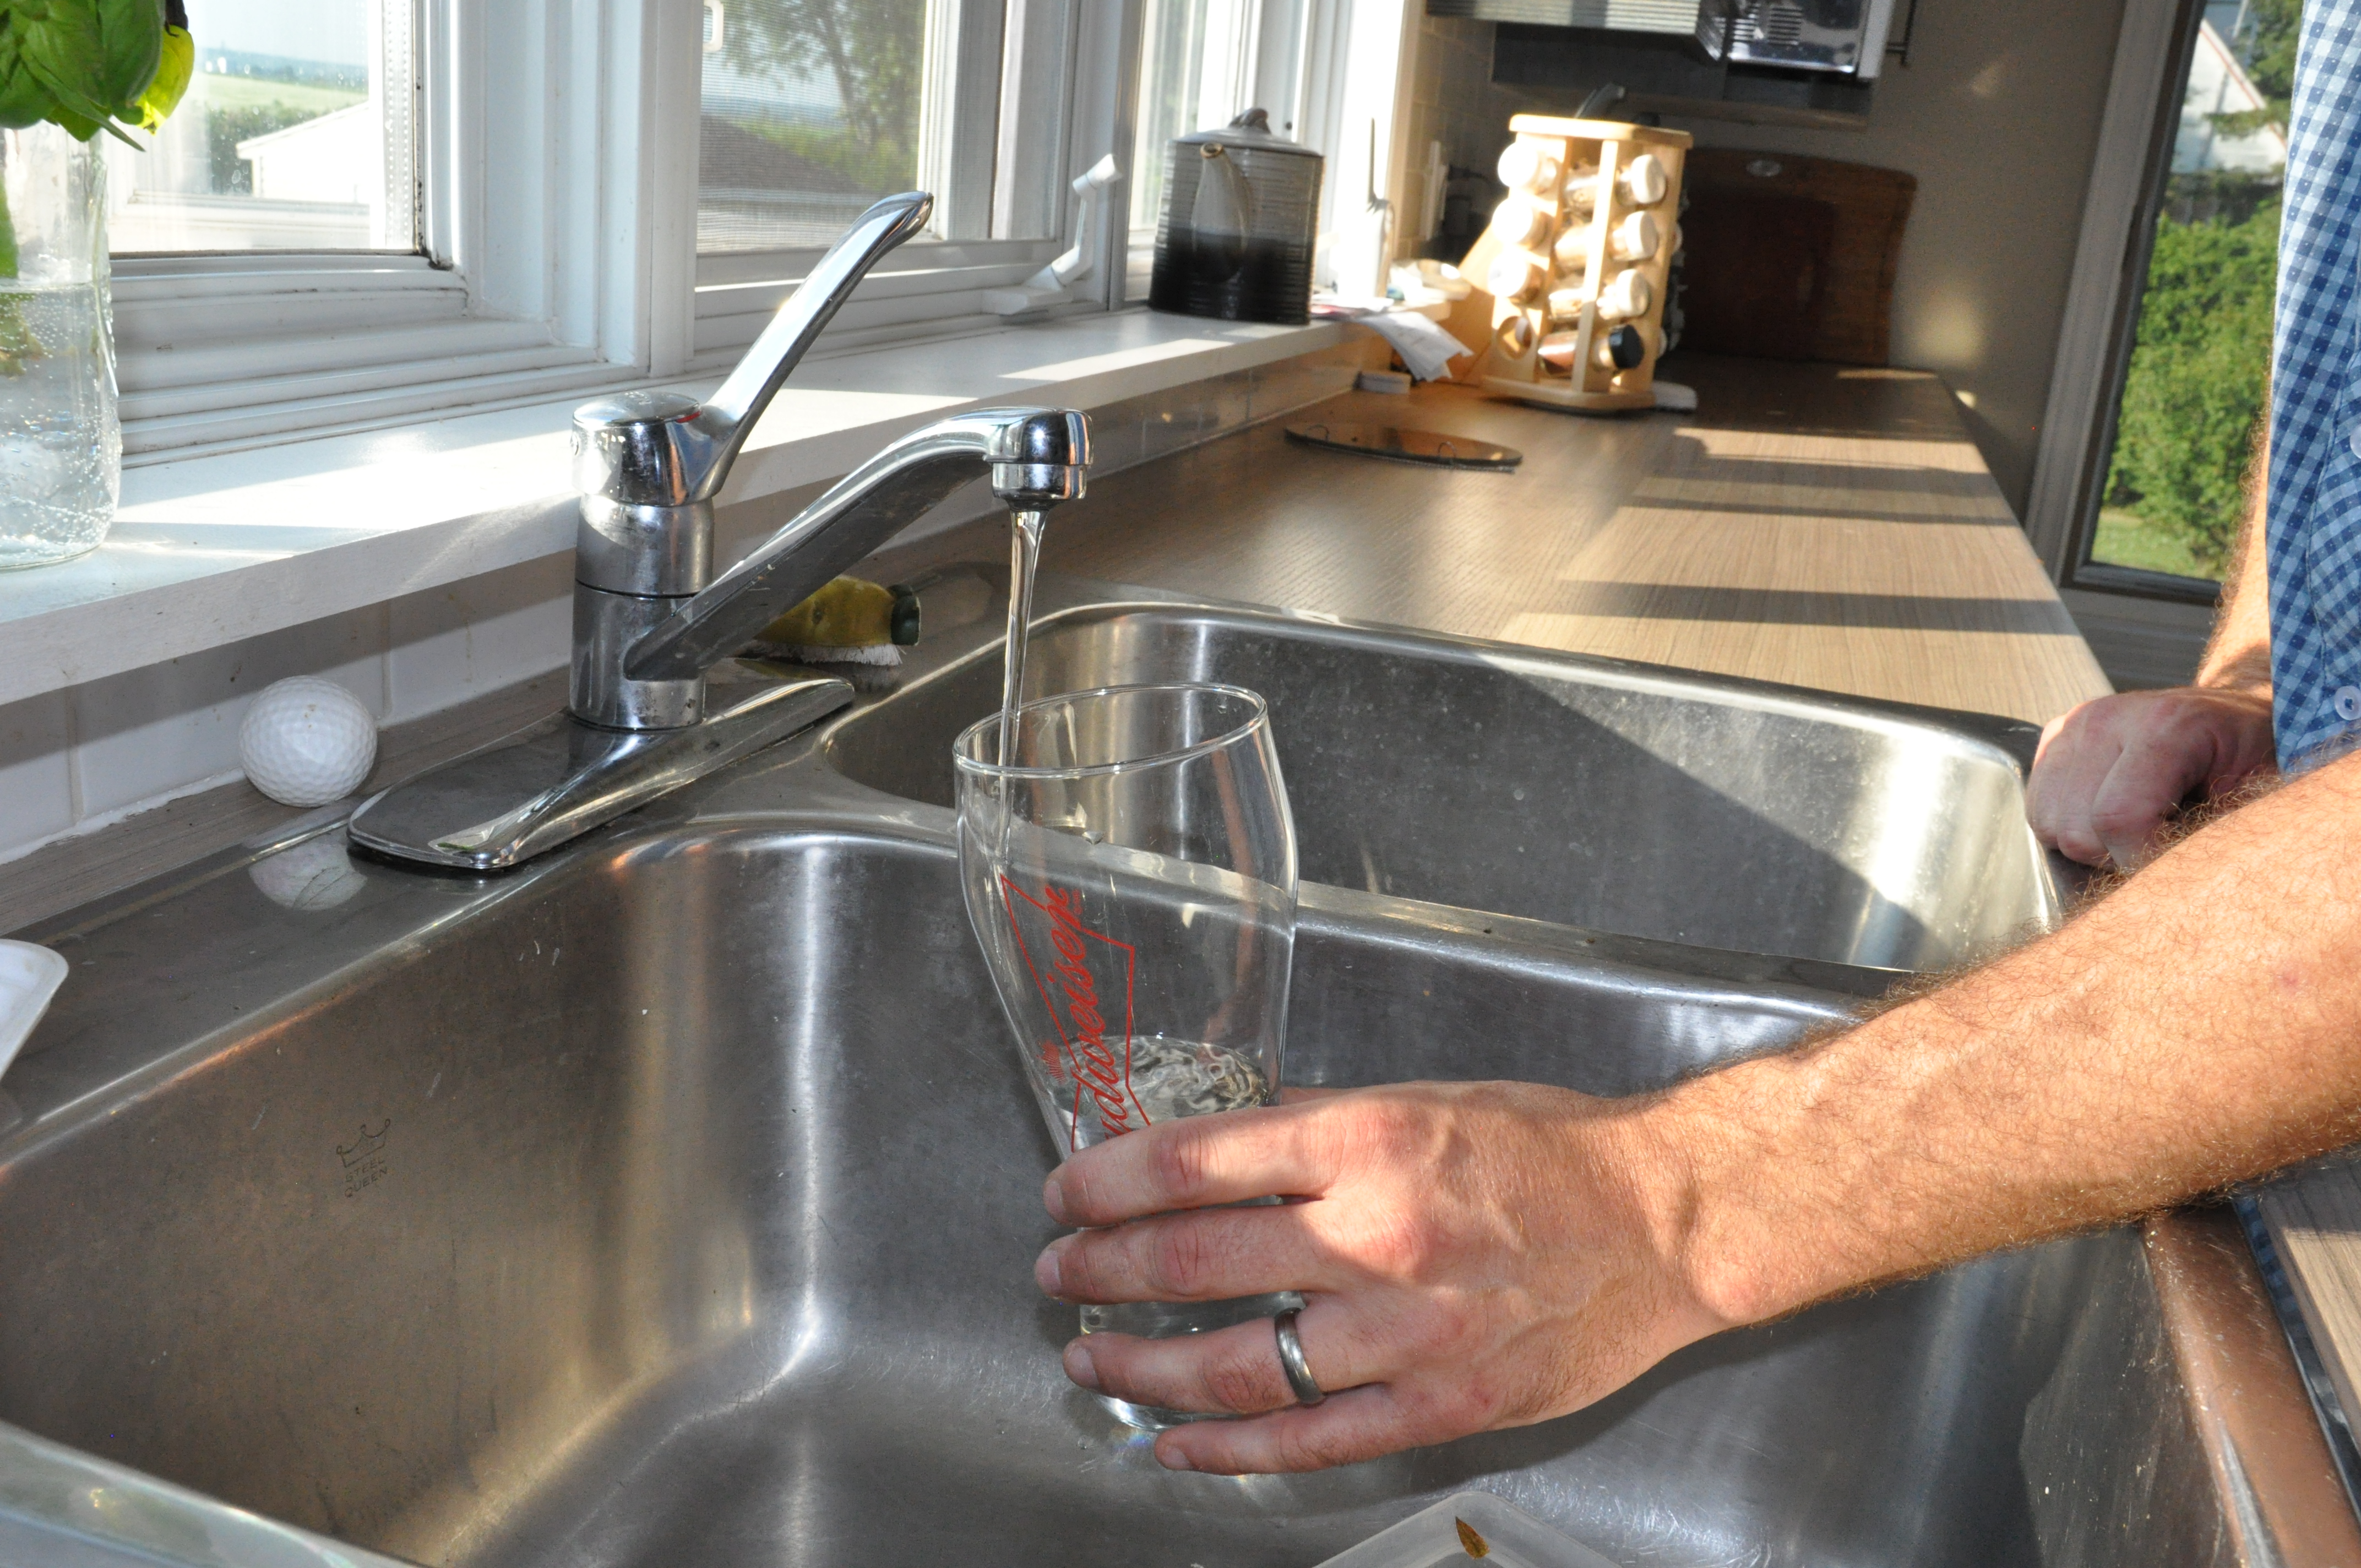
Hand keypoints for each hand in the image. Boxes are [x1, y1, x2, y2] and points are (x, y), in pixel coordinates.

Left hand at [1033, 1081, 1729, 1473]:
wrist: (1665, 1223)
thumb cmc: (1550, 1150)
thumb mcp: (1423, 1099)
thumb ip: (1317, 1122)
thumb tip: (1221, 1135)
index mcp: (1367, 1144)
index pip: (1196, 1163)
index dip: (1109, 1181)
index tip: (1067, 1193)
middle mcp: (1377, 1237)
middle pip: (1195, 1262)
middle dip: (1103, 1269)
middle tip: (1058, 1270)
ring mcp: (1408, 1332)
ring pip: (1233, 1364)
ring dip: (1141, 1364)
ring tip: (1090, 1354)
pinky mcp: (1441, 1403)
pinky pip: (1309, 1439)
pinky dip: (1225, 1447)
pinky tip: (1172, 1441)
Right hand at [2027, 686, 2274, 867]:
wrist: (2232, 714)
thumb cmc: (2252, 758)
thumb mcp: (2258, 796)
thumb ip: (2213, 837)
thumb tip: (2170, 889)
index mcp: (2168, 724)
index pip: (2119, 818)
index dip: (2140, 864)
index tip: (2171, 877)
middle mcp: (2107, 718)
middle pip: (2077, 831)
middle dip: (2116, 856)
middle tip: (2161, 844)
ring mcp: (2073, 725)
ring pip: (2050, 827)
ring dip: (2091, 845)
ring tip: (2137, 827)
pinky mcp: (2053, 735)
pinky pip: (2038, 811)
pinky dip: (2070, 827)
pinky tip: (2108, 815)